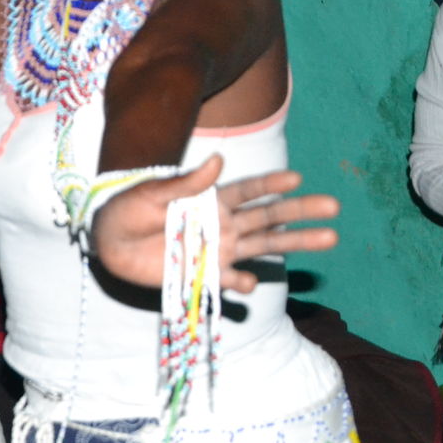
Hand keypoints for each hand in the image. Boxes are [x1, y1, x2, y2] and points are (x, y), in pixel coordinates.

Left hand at [91, 155, 339, 292]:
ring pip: (262, 247)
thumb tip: (218, 159)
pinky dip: (240, 282)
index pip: (249, 191)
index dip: (271, 184)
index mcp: (211, 200)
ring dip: (292, 244)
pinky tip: (249, 283)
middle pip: (268, 218)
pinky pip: (229, 279)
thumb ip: (185, 183)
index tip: (297, 179)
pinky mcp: (203, 273)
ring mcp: (217, 250)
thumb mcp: (153, 193)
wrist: (108, 243)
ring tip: (329, 239)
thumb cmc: (128, 210)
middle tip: (333, 208)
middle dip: (300, 213)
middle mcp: (222, 224)